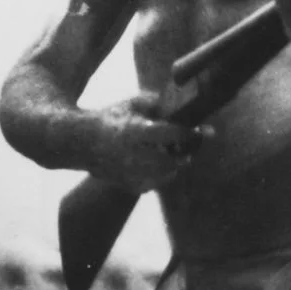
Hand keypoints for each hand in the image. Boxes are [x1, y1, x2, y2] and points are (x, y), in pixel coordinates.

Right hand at [90, 91, 210, 193]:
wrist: (84, 143)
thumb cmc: (112, 118)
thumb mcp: (133, 103)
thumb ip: (158, 104)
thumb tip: (185, 107)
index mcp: (134, 132)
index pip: (170, 135)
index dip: (190, 133)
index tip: (206, 131)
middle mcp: (132, 156)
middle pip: (173, 160)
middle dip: (186, 151)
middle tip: (190, 142)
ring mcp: (131, 175)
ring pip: (168, 173)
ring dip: (175, 162)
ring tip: (168, 149)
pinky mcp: (131, 186)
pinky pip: (157, 182)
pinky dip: (161, 172)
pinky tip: (154, 160)